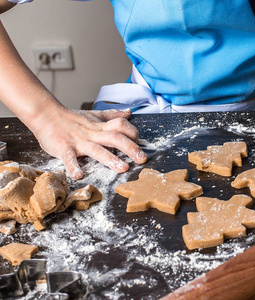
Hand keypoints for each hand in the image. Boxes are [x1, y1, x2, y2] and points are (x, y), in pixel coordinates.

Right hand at [32, 107, 146, 178]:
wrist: (45, 114)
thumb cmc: (71, 118)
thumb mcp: (93, 115)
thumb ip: (112, 115)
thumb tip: (129, 112)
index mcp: (100, 126)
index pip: (121, 126)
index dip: (133, 133)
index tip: (140, 143)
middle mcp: (92, 133)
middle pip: (114, 138)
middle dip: (130, 148)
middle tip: (143, 159)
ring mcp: (78, 141)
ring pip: (97, 149)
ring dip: (110, 159)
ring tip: (123, 168)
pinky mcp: (63, 148)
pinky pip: (69, 157)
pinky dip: (73, 166)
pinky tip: (79, 175)